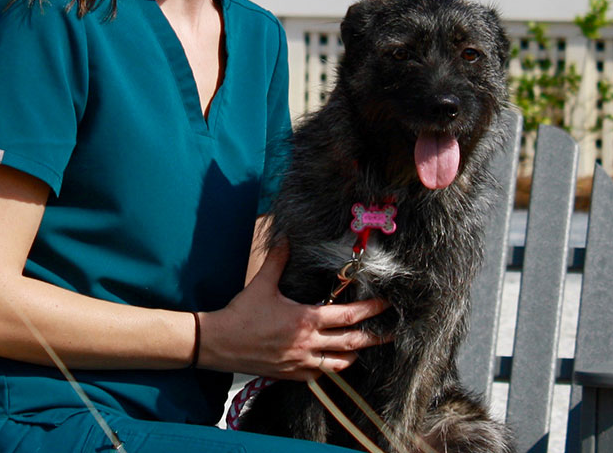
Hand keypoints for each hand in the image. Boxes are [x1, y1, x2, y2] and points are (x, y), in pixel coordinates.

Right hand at [197, 243, 387, 379]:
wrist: (220, 343)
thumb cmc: (241, 313)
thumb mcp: (261, 283)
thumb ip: (278, 260)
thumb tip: (286, 237)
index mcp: (304, 320)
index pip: (346, 316)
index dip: (369, 310)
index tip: (385, 305)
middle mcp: (307, 344)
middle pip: (350, 342)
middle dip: (373, 336)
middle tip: (392, 331)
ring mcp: (300, 363)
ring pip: (338, 364)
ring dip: (354, 354)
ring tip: (365, 347)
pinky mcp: (291, 375)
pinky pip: (319, 375)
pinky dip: (332, 368)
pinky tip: (335, 362)